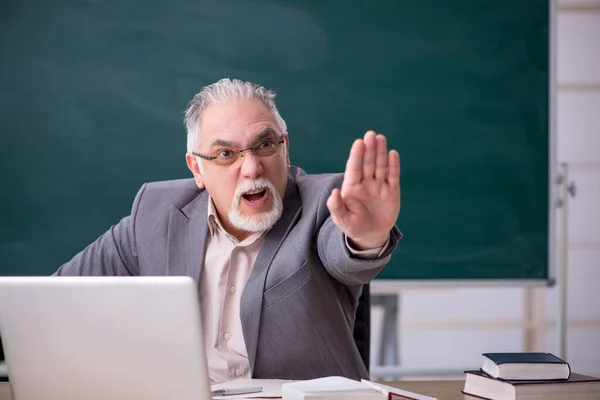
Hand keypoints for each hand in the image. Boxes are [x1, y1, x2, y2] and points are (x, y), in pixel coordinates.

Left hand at [326, 130, 400, 249]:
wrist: (371, 236)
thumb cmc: (353, 226)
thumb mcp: (342, 220)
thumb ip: (336, 207)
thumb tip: (333, 193)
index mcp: (351, 187)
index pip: (354, 169)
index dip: (356, 156)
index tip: (358, 143)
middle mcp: (365, 183)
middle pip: (367, 163)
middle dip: (369, 149)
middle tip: (371, 134)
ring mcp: (379, 186)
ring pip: (380, 166)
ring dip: (380, 152)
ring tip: (381, 138)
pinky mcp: (391, 191)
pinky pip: (392, 176)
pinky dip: (393, 166)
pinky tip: (393, 154)